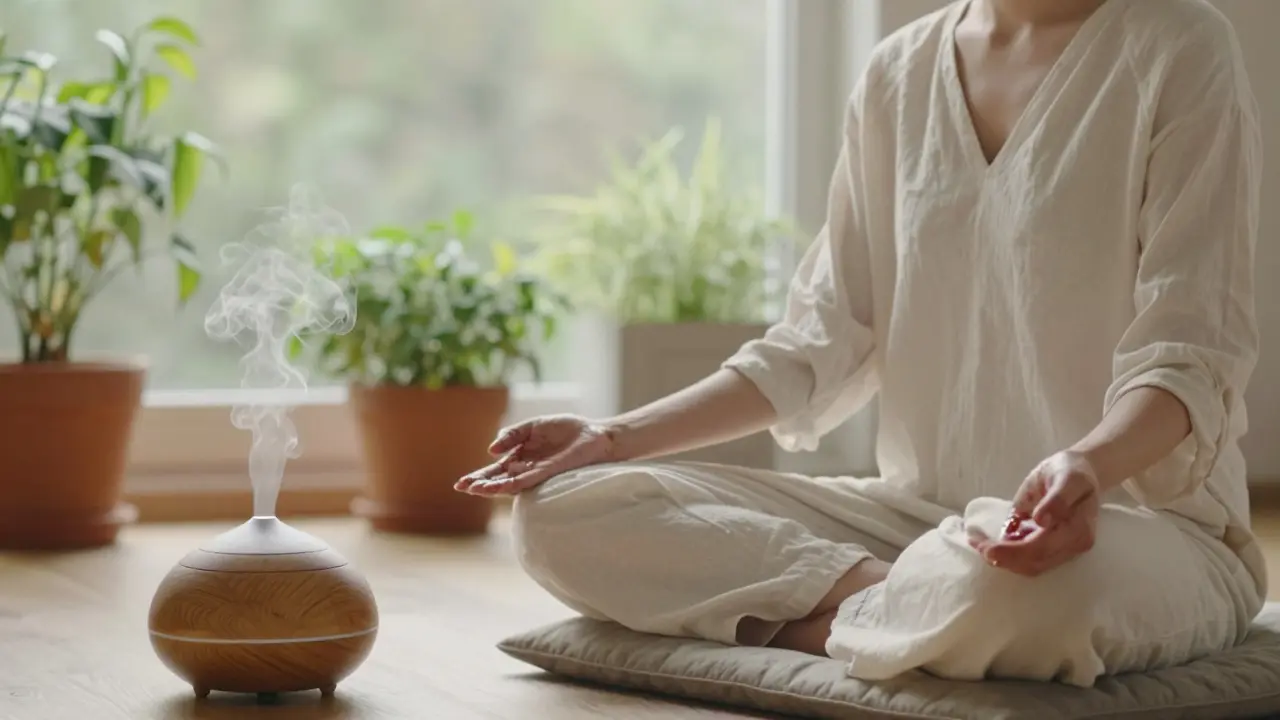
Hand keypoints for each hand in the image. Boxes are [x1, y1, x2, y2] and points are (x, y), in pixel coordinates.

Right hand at [453, 414, 615, 496]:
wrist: (595, 434)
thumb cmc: (568, 430)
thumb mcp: (534, 426)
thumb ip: (512, 434)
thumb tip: (491, 449)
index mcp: (521, 456)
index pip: (495, 469)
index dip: (478, 476)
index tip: (461, 483)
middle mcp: (526, 468)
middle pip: (498, 479)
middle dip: (480, 484)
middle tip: (461, 488)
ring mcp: (536, 472)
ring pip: (509, 483)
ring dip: (492, 487)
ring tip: (474, 489)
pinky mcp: (548, 473)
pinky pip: (527, 480)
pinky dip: (511, 484)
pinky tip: (499, 486)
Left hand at [968, 450, 1100, 575]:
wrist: (1081, 473)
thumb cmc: (1071, 472)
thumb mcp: (1067, 477)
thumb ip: (1058, 498)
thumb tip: (1042, 521)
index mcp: (1079, 529)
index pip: (1040, 548)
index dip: (1011, 552)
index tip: (985, 547)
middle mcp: (1074, 546)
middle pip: (1034, 562)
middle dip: (1001, 557)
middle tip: (974, 541)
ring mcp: (1065, 551)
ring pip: (1030, 566)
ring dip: (1001, 558)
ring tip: (977, 542)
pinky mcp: (1055, 550)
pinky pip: (1030, 561)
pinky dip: (1008, 555)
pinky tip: (989, 543)